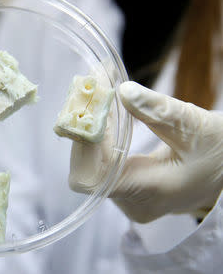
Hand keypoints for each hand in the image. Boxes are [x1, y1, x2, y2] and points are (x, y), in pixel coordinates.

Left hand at [69, 82, 222, 222]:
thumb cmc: (220, 151)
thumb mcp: (196, 126)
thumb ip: (159, 110)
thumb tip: (123, 90)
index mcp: (149, 192)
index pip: (91, 178)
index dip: (83, 145)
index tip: (91, 107)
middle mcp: (132, 203)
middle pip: (87, 169)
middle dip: (86, 128)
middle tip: (94, 89)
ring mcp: (127, 200)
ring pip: (90, 166)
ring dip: (91, 130)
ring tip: (101, 96)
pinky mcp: (126, 190)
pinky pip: (99, 164)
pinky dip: (99, 138)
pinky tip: (106, 114)